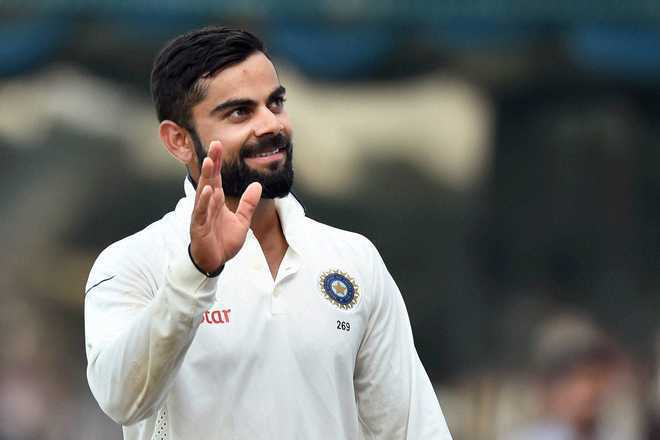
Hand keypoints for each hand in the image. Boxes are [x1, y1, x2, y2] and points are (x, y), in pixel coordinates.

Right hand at [189, 140, 261, 272]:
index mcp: (217, 201)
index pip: (217, 177)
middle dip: (212, 162)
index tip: (218, 145)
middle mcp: (207, 204)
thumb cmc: (224, 241)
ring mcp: (201, 214)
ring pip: (203, 192)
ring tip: (210, 161)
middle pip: (210, 179)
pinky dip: (204, 201)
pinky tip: (207, 190)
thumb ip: (248, 203)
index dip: (218, 162)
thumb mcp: (242, 221)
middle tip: (214, 145)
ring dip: (207, 177)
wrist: (215, 262)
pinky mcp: (198, 226)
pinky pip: (201, 212)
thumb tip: (257, 185)